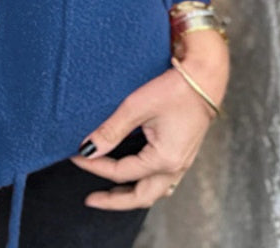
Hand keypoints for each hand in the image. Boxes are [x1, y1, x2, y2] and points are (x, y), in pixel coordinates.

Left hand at [68, 29, 229, 209]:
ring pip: (154, 192)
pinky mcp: (183, 154)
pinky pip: (164, 181)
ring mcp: (182, 163)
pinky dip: (146, 184)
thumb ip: (111, 131)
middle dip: (114, 201)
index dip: (95, 165)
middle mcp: (176, 167)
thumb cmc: (173, 90)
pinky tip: (136, 177)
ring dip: (131, 195)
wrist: (204, 78)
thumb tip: (88, 148)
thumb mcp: (135, 107)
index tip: (75, 156)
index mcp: (164, 159)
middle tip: (91, 200)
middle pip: (141, 196)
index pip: (121, 172)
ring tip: (111, 193)